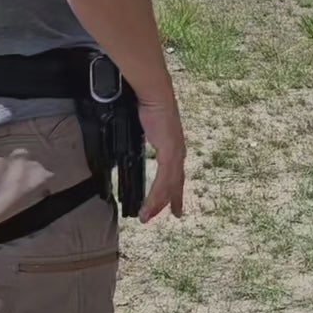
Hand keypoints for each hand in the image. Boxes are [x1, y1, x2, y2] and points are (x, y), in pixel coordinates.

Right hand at [136, 95, 186, 222]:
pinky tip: (150, 205)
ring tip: (146, 217)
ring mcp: (175, 153)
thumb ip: (142, 138)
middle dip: (174, 200)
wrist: (155, 95)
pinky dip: (156, 195)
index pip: (176, 172)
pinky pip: (163, 180)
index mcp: (173, 146)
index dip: (175, 188)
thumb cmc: (149, 106)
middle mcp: (178, 152)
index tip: (176, 201)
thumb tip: (134, 142)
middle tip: (175, 214)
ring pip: (168, 186)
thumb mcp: (145, 128)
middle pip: (176, 182)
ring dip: (157, 203)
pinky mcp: (170, 153)